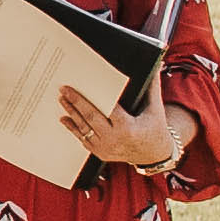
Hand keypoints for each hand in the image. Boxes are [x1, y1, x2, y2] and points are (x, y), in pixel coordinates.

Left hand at [56, 84, 186, 171]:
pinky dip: (73, 129)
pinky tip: (64, 119)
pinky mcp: (100, 153)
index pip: (107, 110)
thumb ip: (153, 88)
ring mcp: (106, 148)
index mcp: (128, 127)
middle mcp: (114, 139)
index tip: (81, 87)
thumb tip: (157, 65)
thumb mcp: (155, 109)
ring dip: (71, 114)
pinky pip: (83, 140)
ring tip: (62, 100)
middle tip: (64, 90)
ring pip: (84, 129)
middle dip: (76, 102)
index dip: (92, 98)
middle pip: (90, 118)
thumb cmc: (155, 129)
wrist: (154, 155)